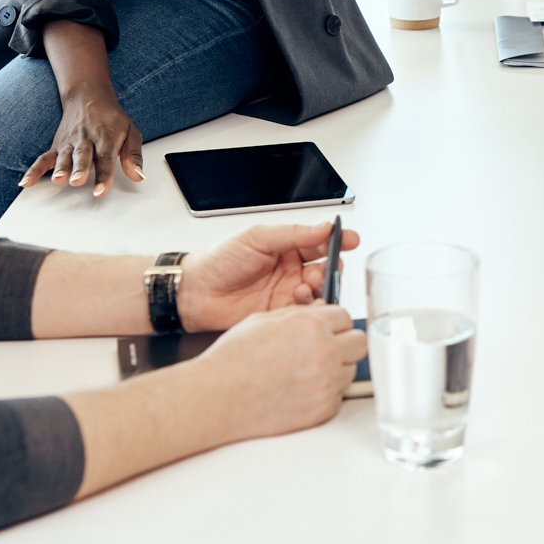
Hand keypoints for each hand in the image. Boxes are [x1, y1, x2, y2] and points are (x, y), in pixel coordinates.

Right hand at [22, 87, 142, 196]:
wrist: (88, 96)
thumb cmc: (111, 118)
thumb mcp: (131, 132)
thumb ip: (133, 155)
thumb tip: (139, 176)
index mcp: (106, 138)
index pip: (105, 158)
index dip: (104, 175)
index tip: (101, 190)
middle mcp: (86, 140)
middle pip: (82, 156)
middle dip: (79, 169)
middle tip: (78, 181)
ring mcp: (69, 143)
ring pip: (63, 156)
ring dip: (60, 168)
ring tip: (58, 179)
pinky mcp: (57, 146)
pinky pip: (44, 158)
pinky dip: (34, 170)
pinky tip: (26, 182)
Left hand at [178, 221, 361, 332]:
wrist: (194, 293)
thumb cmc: (218, 261)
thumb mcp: (256, 238)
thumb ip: (292, 234)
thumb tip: (323, 229)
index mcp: (286, 247)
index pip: (320, 242)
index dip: (337, 240)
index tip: (350, 240)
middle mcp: (290, 270)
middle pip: (326, 268)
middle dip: (330, 269)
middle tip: (322, 270)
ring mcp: (286, 293)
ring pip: (319, 291)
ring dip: (318, 289)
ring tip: (304, 288)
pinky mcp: (281, 314)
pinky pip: (305, 312)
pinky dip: (308, 308)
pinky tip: (297, 303)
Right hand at [194, 305, 366, 438]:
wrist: (218, 397)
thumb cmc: (233, 360)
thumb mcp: (264, 319)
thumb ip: (299, 314)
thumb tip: (318, 311)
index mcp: (311, 325)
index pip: (345, 317)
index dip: (333, 323)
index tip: (326, 329)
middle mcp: (324, 352)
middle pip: (359, 343)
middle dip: (344, 343)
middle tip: (326, 349)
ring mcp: (327, 383)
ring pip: (350, 370)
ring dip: (336, 369)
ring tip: (306, 372)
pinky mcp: (323, 409)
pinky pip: (337, 396)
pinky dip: (325, 394)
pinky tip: (300, 391)